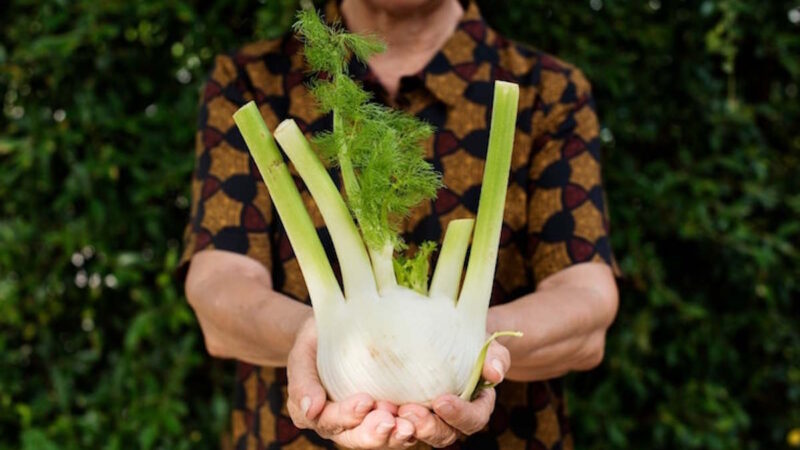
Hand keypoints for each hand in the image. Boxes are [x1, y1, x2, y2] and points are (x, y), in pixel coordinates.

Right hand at [287, 317, 416, 448]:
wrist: (338, 329)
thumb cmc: (317, 341)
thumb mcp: (303, 353)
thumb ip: (303, 380)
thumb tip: (311, 409)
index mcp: (317, 413)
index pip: (329, 420)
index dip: (346, 415)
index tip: (365, 401)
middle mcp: (342, 425)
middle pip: (356, 438)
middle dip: (373, 433)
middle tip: (389, 422)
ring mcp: (366, 422)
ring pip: (381, 440)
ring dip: (396, 436)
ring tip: (410, 426)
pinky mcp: (389, 415)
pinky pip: (400, 429)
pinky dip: (414, 427)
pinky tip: (424, 419)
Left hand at [397, 340, 509, 446]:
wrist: (452, 339)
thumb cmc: (474, 343)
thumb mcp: (489, 346)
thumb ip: (495, 358)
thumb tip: (495, 373)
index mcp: (478, 406)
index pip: (473, 418)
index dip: (459, 414)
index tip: (441, 401)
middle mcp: (456, 418)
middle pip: (446, 433)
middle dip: (428, 426)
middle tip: (408, 411)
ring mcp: (434, 418)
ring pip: (422, 433)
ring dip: (407, 427)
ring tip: (392, 413)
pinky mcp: (414, 412)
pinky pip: (404, 423)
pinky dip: (393, 419)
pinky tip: (378, 408)